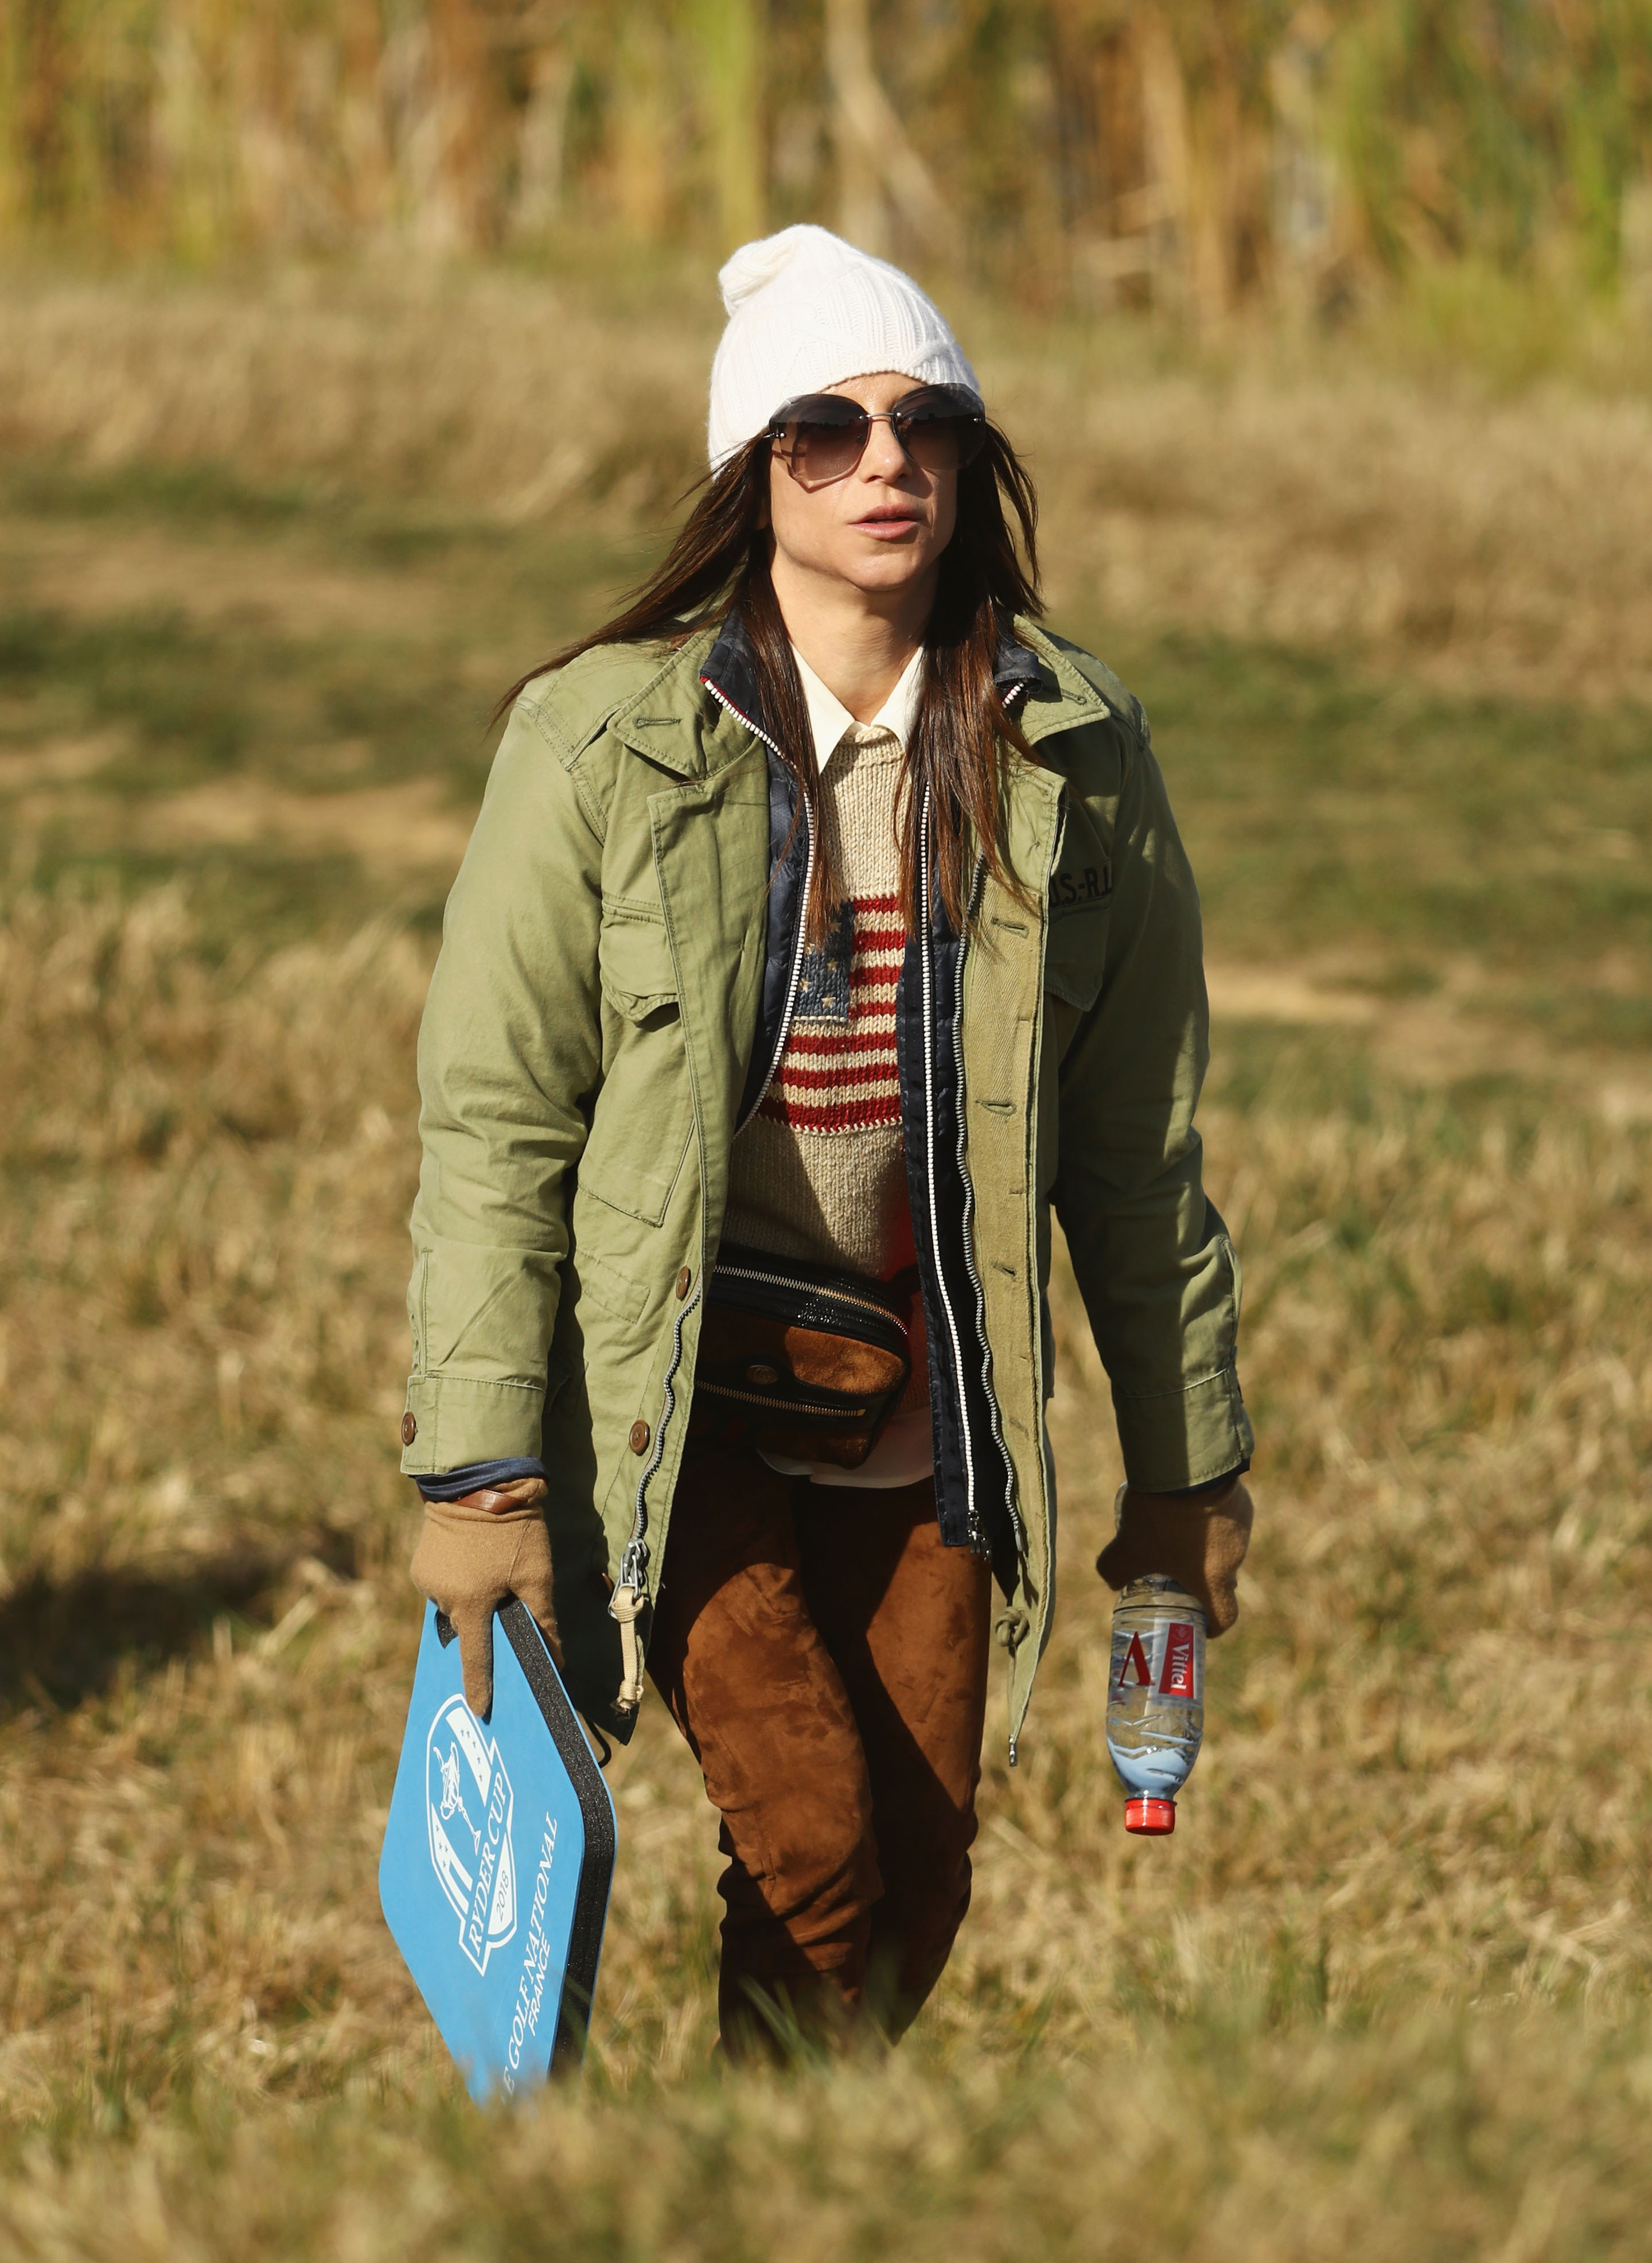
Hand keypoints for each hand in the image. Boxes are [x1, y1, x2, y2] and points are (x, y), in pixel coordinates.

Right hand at [409, 1479, 561, 1715]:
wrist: (479, 1478)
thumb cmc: (514, 1529)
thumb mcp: (537, 1575)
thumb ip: (544, 1621)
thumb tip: (556, 1659)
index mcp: (471, 1605)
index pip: (476, 1658)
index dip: (480, 1686)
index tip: (480, 1710)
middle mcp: (442, 1598)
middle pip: (468, 1625)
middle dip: (484, 1621)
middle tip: (505, 1596)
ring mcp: (426, 1580)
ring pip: (454, 1603)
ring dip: (472, 1596)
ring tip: (492, 1567)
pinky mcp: (420, 1563)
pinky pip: (442, 1584)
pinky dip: (458, 1580)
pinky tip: (474, 1558)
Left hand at [1095, 1474, 1253, 1636]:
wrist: (1186, 1466)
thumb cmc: (1161, 1518)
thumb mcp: (1126, 1549)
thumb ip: (1115, 1572)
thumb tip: (1112, 1579)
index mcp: (1214, 1579)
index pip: (1225, 1615)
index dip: (1212, 1624)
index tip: (1199, 1620)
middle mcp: (1235, 1557)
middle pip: (1220, 1576)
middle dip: (1198, 1576)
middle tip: (1171, 1566)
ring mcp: (1241, 1526)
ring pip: (1221, 1543)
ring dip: (1201, 1542)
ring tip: (1170, 1526)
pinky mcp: (1239, 1497)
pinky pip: (1222, 1514)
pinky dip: (1205, 1514)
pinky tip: (1181, 1501)